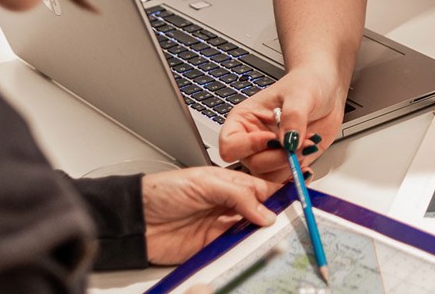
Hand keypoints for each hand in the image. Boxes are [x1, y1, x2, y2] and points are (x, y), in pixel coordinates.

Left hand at [142, 167, 280, 265]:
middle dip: (277, 218)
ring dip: (263, 236)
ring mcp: (220, 228)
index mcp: (228, 183)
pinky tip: (256, 250)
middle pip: (261, 213)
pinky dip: (247, 252)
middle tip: (293, 223)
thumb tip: (265, 212)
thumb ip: (237, 195)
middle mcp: (227, 205)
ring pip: (251, 233)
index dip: (281, 194)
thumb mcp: (204, 183)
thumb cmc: (161, 191)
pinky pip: (236, 251)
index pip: (262, 189)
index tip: (299, 200)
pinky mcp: (212, 248)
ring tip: (277, 238)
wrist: (135, 219)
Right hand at [218, 66, 345, 181]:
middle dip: (278, 157)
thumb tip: (288, 141)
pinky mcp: (286, 162)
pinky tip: (307, 159)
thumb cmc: (308, 83)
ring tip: (307, 144)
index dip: (249, 146)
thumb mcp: (300, 94)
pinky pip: (285, 179)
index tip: (272, 137)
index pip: (230, 145)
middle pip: (252, 164)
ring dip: (291, 166)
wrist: (328, 90)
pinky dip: (298, 174)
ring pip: (268, 177)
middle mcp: (253, 139)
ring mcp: (270, 153)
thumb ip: (293, 117)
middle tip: (299, 143)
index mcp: (244, 119)